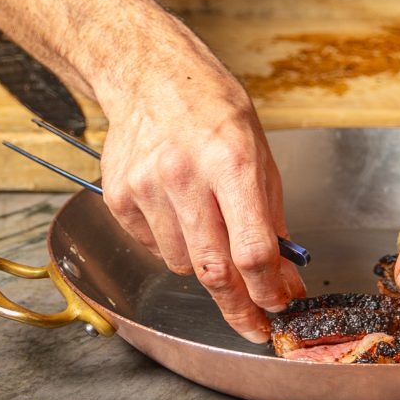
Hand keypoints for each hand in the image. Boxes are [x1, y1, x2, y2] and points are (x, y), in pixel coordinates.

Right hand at [96, 12, 305, 342]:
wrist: (150, 76)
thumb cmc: (211, 109)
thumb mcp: (258, 151)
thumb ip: (270, 215)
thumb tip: (281, 275)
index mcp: (231, 161)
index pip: (252, 249)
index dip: (269, 290)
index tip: (278, 308)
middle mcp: (185, 175)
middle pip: (213, 269)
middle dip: (238, 308)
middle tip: (254, 323)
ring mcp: (146, 187)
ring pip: (180, 264)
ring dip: (201, 262)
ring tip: (204, 218)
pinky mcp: (119, 198)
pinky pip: (151, 247)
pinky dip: (170, 241)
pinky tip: (174, 205)